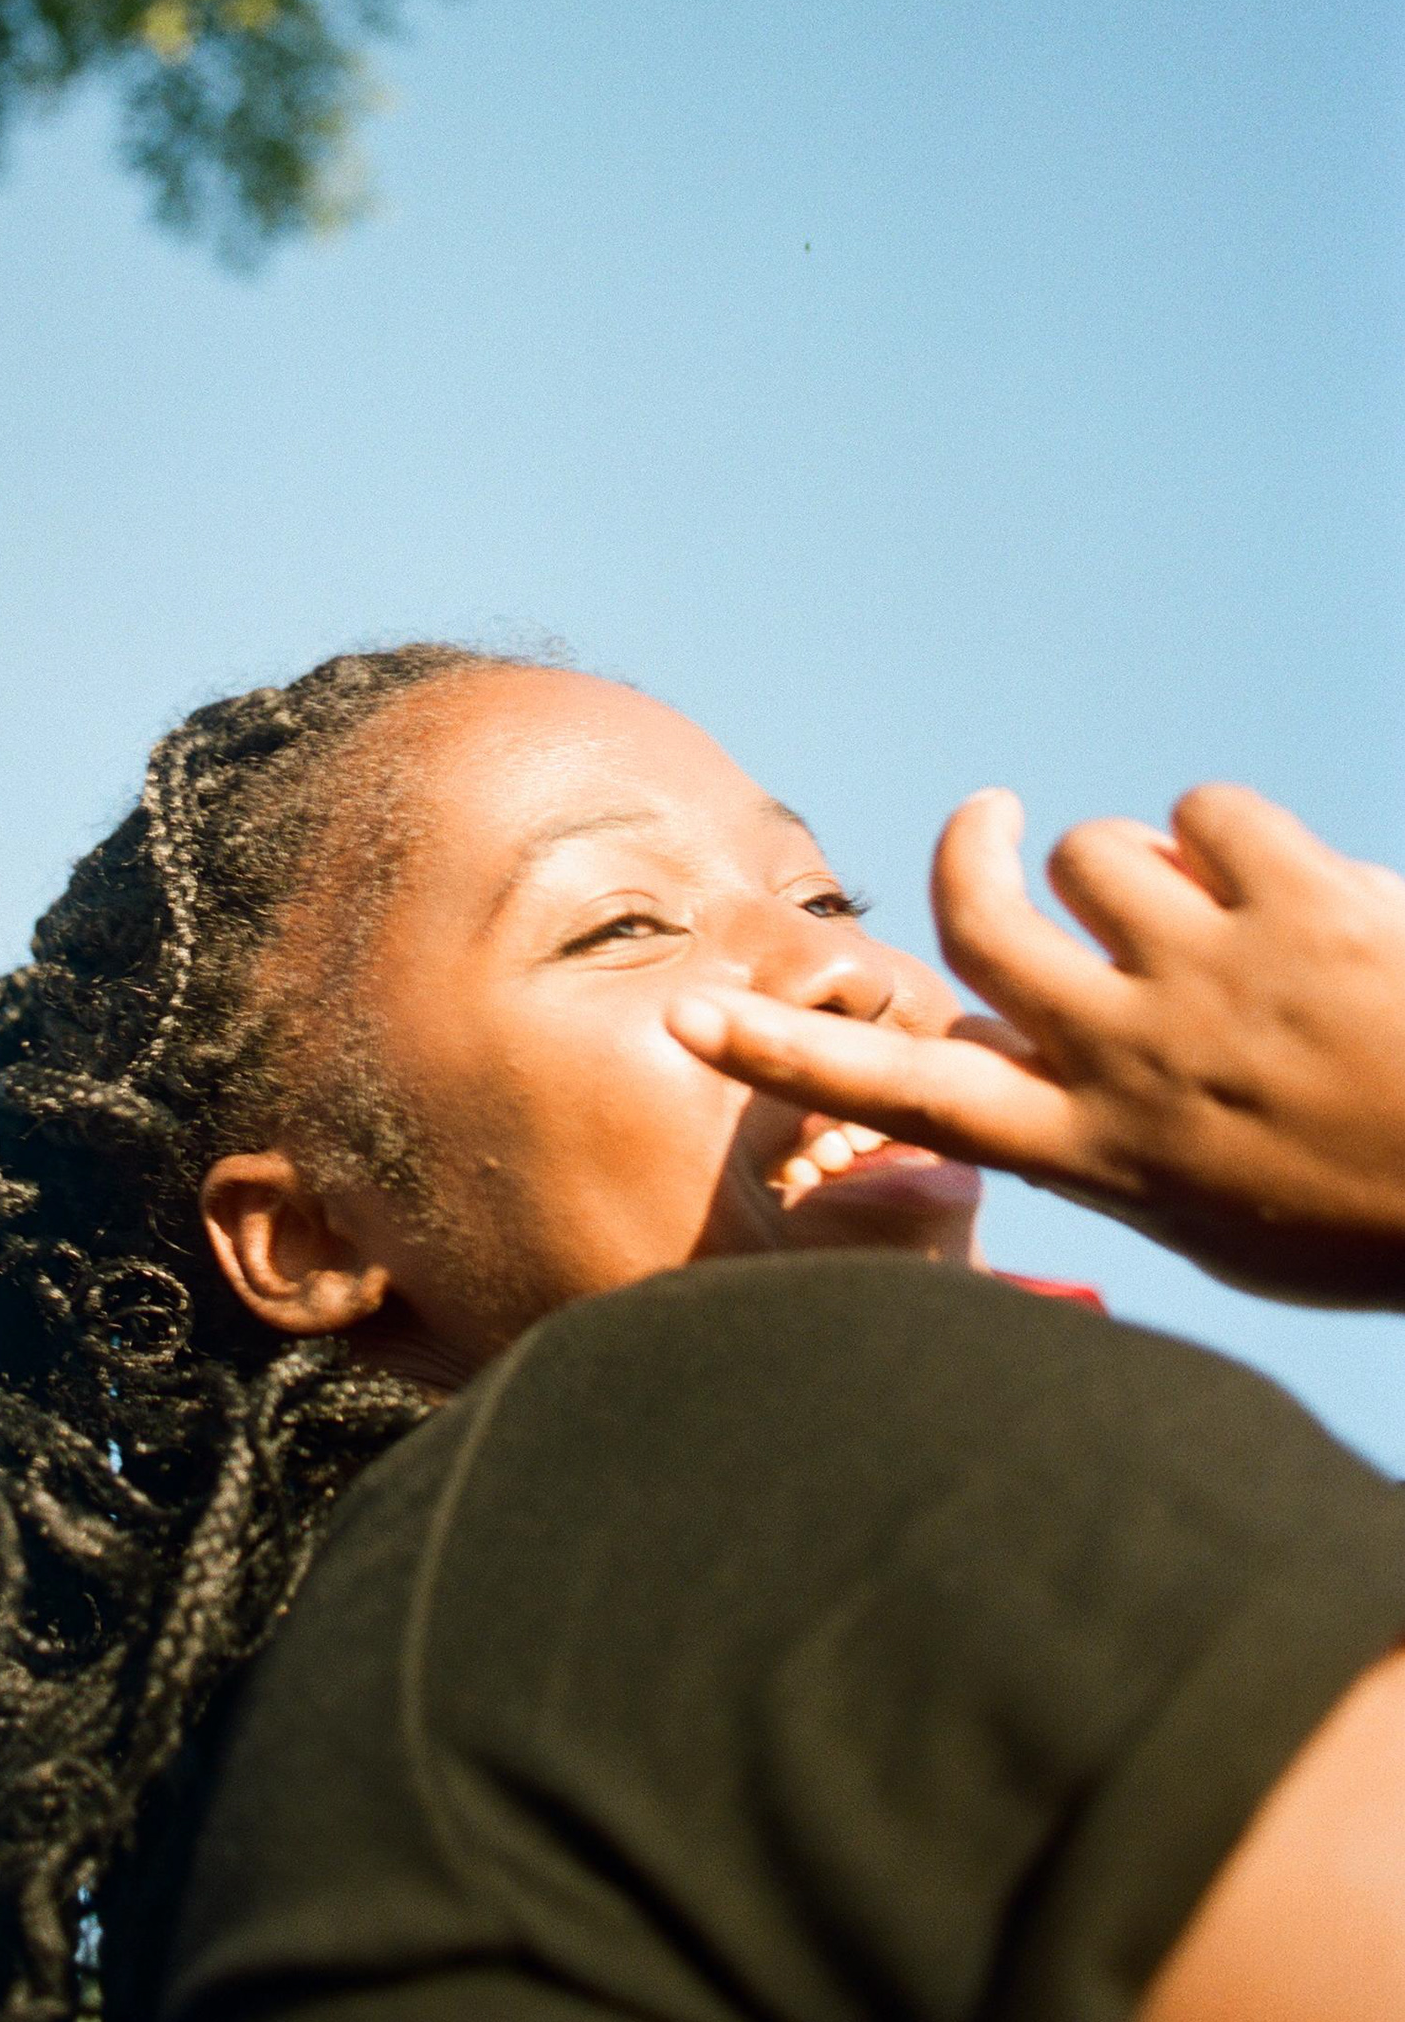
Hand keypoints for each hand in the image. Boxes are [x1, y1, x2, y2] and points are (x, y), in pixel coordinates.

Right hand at [670, 785, 1404, 1304]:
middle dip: (970, 851)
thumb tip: (1003, 1048)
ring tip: (1233, 913)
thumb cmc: (1380, 1210)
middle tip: (987, 819)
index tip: (687, 1012)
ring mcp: (1211, 976)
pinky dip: (1240, 837)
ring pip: (1097, 847)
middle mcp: (1130, 1060)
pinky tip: (1309, 896)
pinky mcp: (1295, 902)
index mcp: (1103, 1151)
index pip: (909, 1094)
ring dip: (1148, 862)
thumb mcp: (1214, 1213)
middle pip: (982, 919)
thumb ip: (1103, 1133)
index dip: (791, 1047)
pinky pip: (1205, 808)